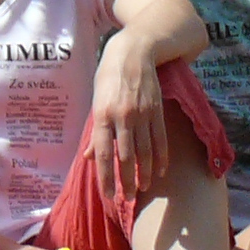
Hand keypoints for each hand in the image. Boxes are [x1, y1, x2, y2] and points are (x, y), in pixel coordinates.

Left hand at [87, 36, 169, 210]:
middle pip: (126, 157)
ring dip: (144, 173)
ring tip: (143, 188)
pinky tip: (159, 171)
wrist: (134, 51)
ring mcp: (142, 114)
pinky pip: (160, 139)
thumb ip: (95, 131)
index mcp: (102, 114)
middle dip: (126, 181)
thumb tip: (89, 157)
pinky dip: (160, 157)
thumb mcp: (95, 99)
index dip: (106, 177)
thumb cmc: (108, 76)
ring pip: (144, 151)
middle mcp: (122, 116)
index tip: (108, 195)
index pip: (104, 154)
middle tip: (127, 198)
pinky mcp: (157, 110)